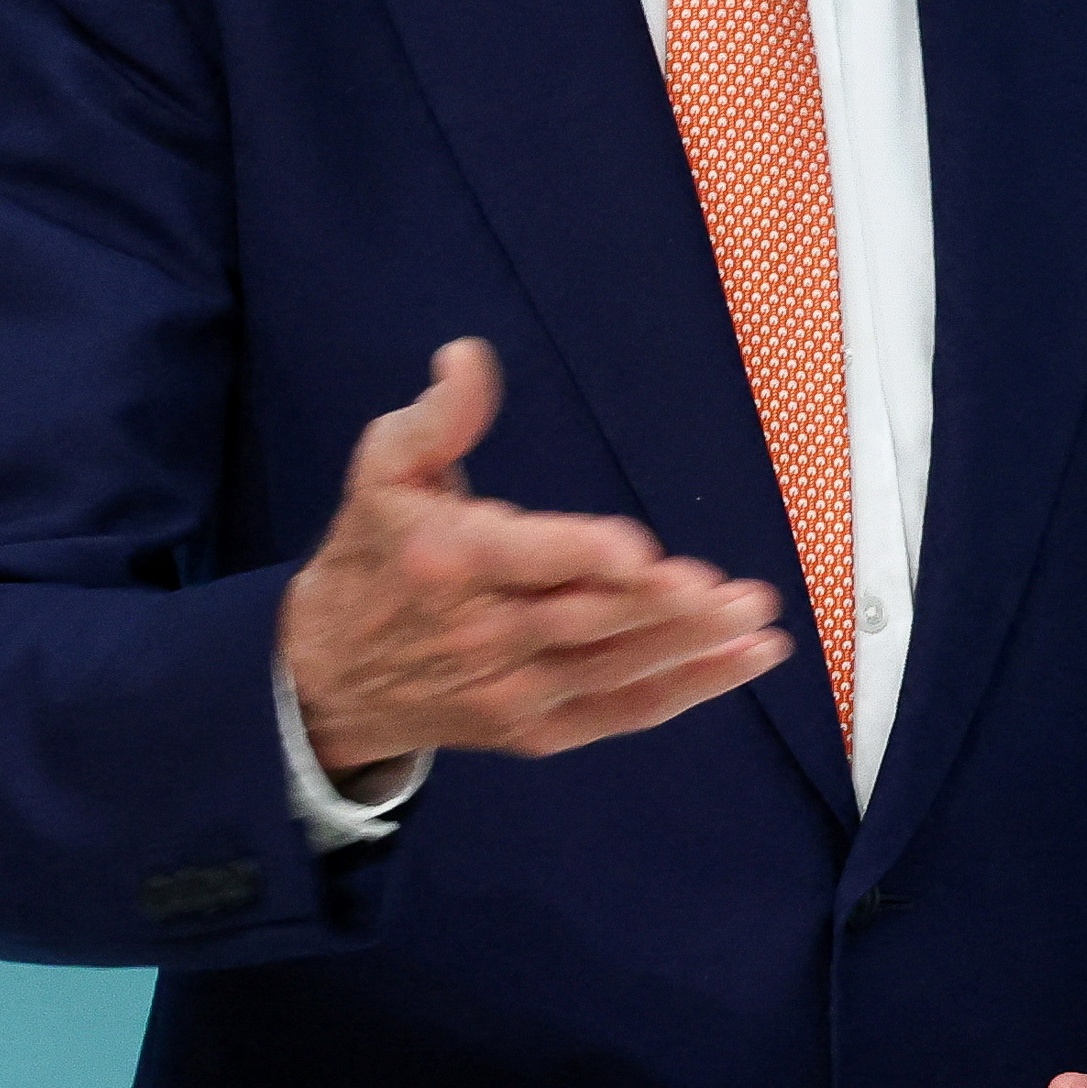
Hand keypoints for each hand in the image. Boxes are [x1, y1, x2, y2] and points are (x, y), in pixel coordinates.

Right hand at [280, 340, 789, 779]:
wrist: (330, 675)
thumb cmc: (373, 555)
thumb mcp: (384, 471)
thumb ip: (436, 418)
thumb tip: (468, 358)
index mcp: (447, 561)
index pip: (524, 560)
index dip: (581, 557)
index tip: (637, 552)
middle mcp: (482, 634)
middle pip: (585, 622)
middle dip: (663, 609)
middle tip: (734, 592)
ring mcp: (512, 691)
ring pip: (613, 670)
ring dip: (690, 648)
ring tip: (756, 621)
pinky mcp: (535, 729)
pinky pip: (619, 713)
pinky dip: (685, 691)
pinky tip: (741, 662)